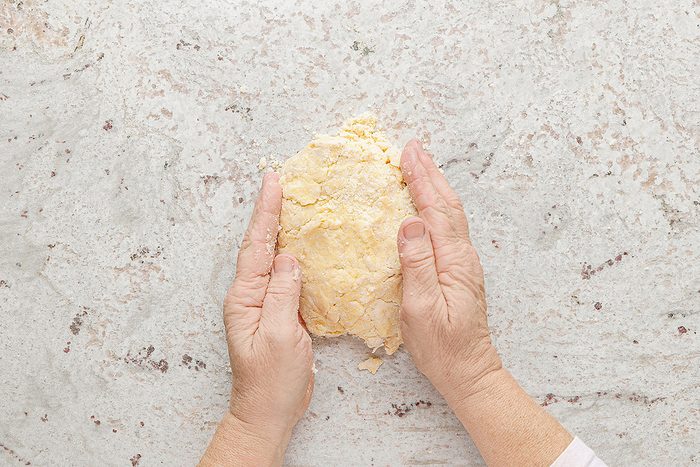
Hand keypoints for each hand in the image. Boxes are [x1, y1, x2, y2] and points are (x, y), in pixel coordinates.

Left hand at [202, 173, 312, 465]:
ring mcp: (265, 303)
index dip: (266, 213)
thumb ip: (283, 295)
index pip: (257, 247)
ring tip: (290, 203)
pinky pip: (287, 276)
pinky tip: (305, 246)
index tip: (273, 183)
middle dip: (270, 213)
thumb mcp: (279, 337)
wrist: (269, 410)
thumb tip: (289, 258)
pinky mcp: (281, 312)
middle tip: (279, 182)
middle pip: (261, 245)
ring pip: (274, 258)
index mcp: (246, 298)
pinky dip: (296, 255)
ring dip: (282, 229)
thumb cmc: (271, 380)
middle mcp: (252, 295)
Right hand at [397, 140, 501, 403]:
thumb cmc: (441, 346)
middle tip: (413, 148)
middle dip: (430, 174)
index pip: (435, 210)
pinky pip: (447, 227)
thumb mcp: (421, 308)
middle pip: (447, 205)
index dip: (421, 180)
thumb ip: (417, 263)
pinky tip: (428, 205)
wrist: (469, 369)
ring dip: (435, 186)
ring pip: (450, 213)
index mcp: (453, 260)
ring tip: (421, 166)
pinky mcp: (458, 270)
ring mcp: (462, 262)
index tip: (408, 155)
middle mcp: (462, 255)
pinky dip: (436, 206)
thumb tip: (410, 222)